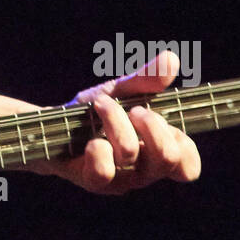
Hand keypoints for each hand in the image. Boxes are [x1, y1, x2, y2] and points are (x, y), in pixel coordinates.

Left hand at [37, 50, 200, 194]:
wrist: (51, 124)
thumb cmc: (95, 112)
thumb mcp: (122, 91)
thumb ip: (147, 80)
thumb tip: (171, 59)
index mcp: (157, 153)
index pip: (188, 167)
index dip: (184, 145)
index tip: (163, 120)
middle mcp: (143, 171)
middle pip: (169, 158)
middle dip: (152, 123)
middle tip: (134, 109)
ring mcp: (119, 180)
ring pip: (130, 152)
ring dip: (115, 118)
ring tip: (101, 105)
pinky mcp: (93, 181)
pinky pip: (103, 170)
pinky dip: (97, 146)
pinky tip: (89, 137)